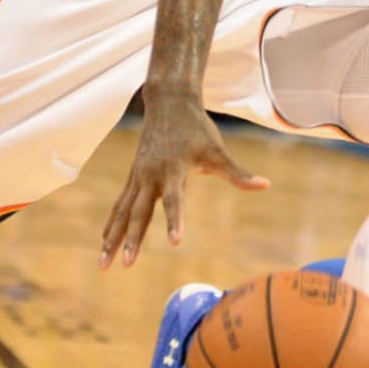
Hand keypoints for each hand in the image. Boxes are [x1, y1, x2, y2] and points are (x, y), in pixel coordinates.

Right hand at [100, 88, 267, 269]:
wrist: (168, 102)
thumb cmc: (195, 128)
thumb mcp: (217, 149)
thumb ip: (237, 172)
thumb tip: (265, 185)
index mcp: (172, 169)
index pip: (174, 199)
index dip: (175, 220)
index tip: (176, 242)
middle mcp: (149, 175)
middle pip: (138, 212)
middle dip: (132, 240)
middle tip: (127, 265)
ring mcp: (138, 177)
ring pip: (122, 212)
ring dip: (113, 238)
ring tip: (104, 264)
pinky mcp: (133, 177)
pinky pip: (120, 205)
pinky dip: (112, 224)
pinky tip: (105, 242)